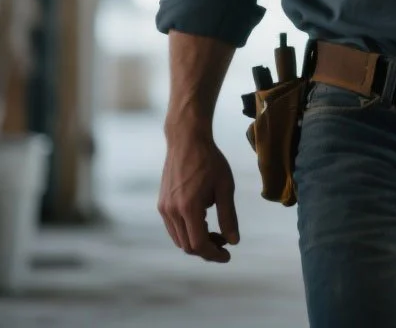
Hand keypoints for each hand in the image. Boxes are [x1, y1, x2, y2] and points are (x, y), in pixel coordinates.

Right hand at [159, 126, 238, 262]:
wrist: (186, 140)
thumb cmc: (210, 161)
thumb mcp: (225, 188)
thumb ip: (229, 216)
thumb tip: (233, 241)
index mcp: (188, 208)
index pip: (198, 244)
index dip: (213, 254)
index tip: (227, 256)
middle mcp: (171, 211)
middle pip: (187, 245)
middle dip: (207, 249)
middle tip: (225, 243)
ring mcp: (163, 208)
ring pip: (179, 239)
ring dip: (197, 241)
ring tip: (216, 233)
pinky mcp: (161, 204)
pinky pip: (174, 228)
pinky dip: (188, 231)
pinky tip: (204, 222)